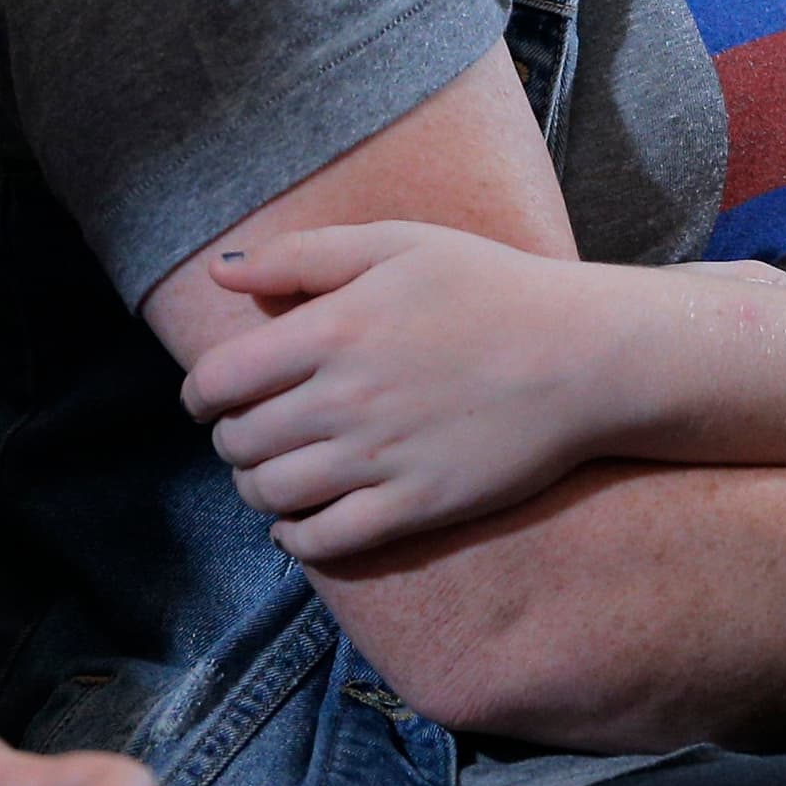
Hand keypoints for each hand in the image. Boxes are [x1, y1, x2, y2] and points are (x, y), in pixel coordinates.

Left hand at [181, 222, 654, 561]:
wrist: (586, 354)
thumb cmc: (494, 287)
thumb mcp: (400, 244)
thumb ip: (303, 255)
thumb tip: (218, 272)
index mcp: (331, 330)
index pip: (217, 381)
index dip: (199, 395)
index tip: (211, 398)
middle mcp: (343, 400)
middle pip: (238, 443)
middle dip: (232, 439)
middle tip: (254, 430)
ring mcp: (378, 459)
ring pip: (270, 496)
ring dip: (258, 488)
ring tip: (277, 472)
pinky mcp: (414, 506)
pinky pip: (322, 541)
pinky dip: (294, 538)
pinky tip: (300, 523)